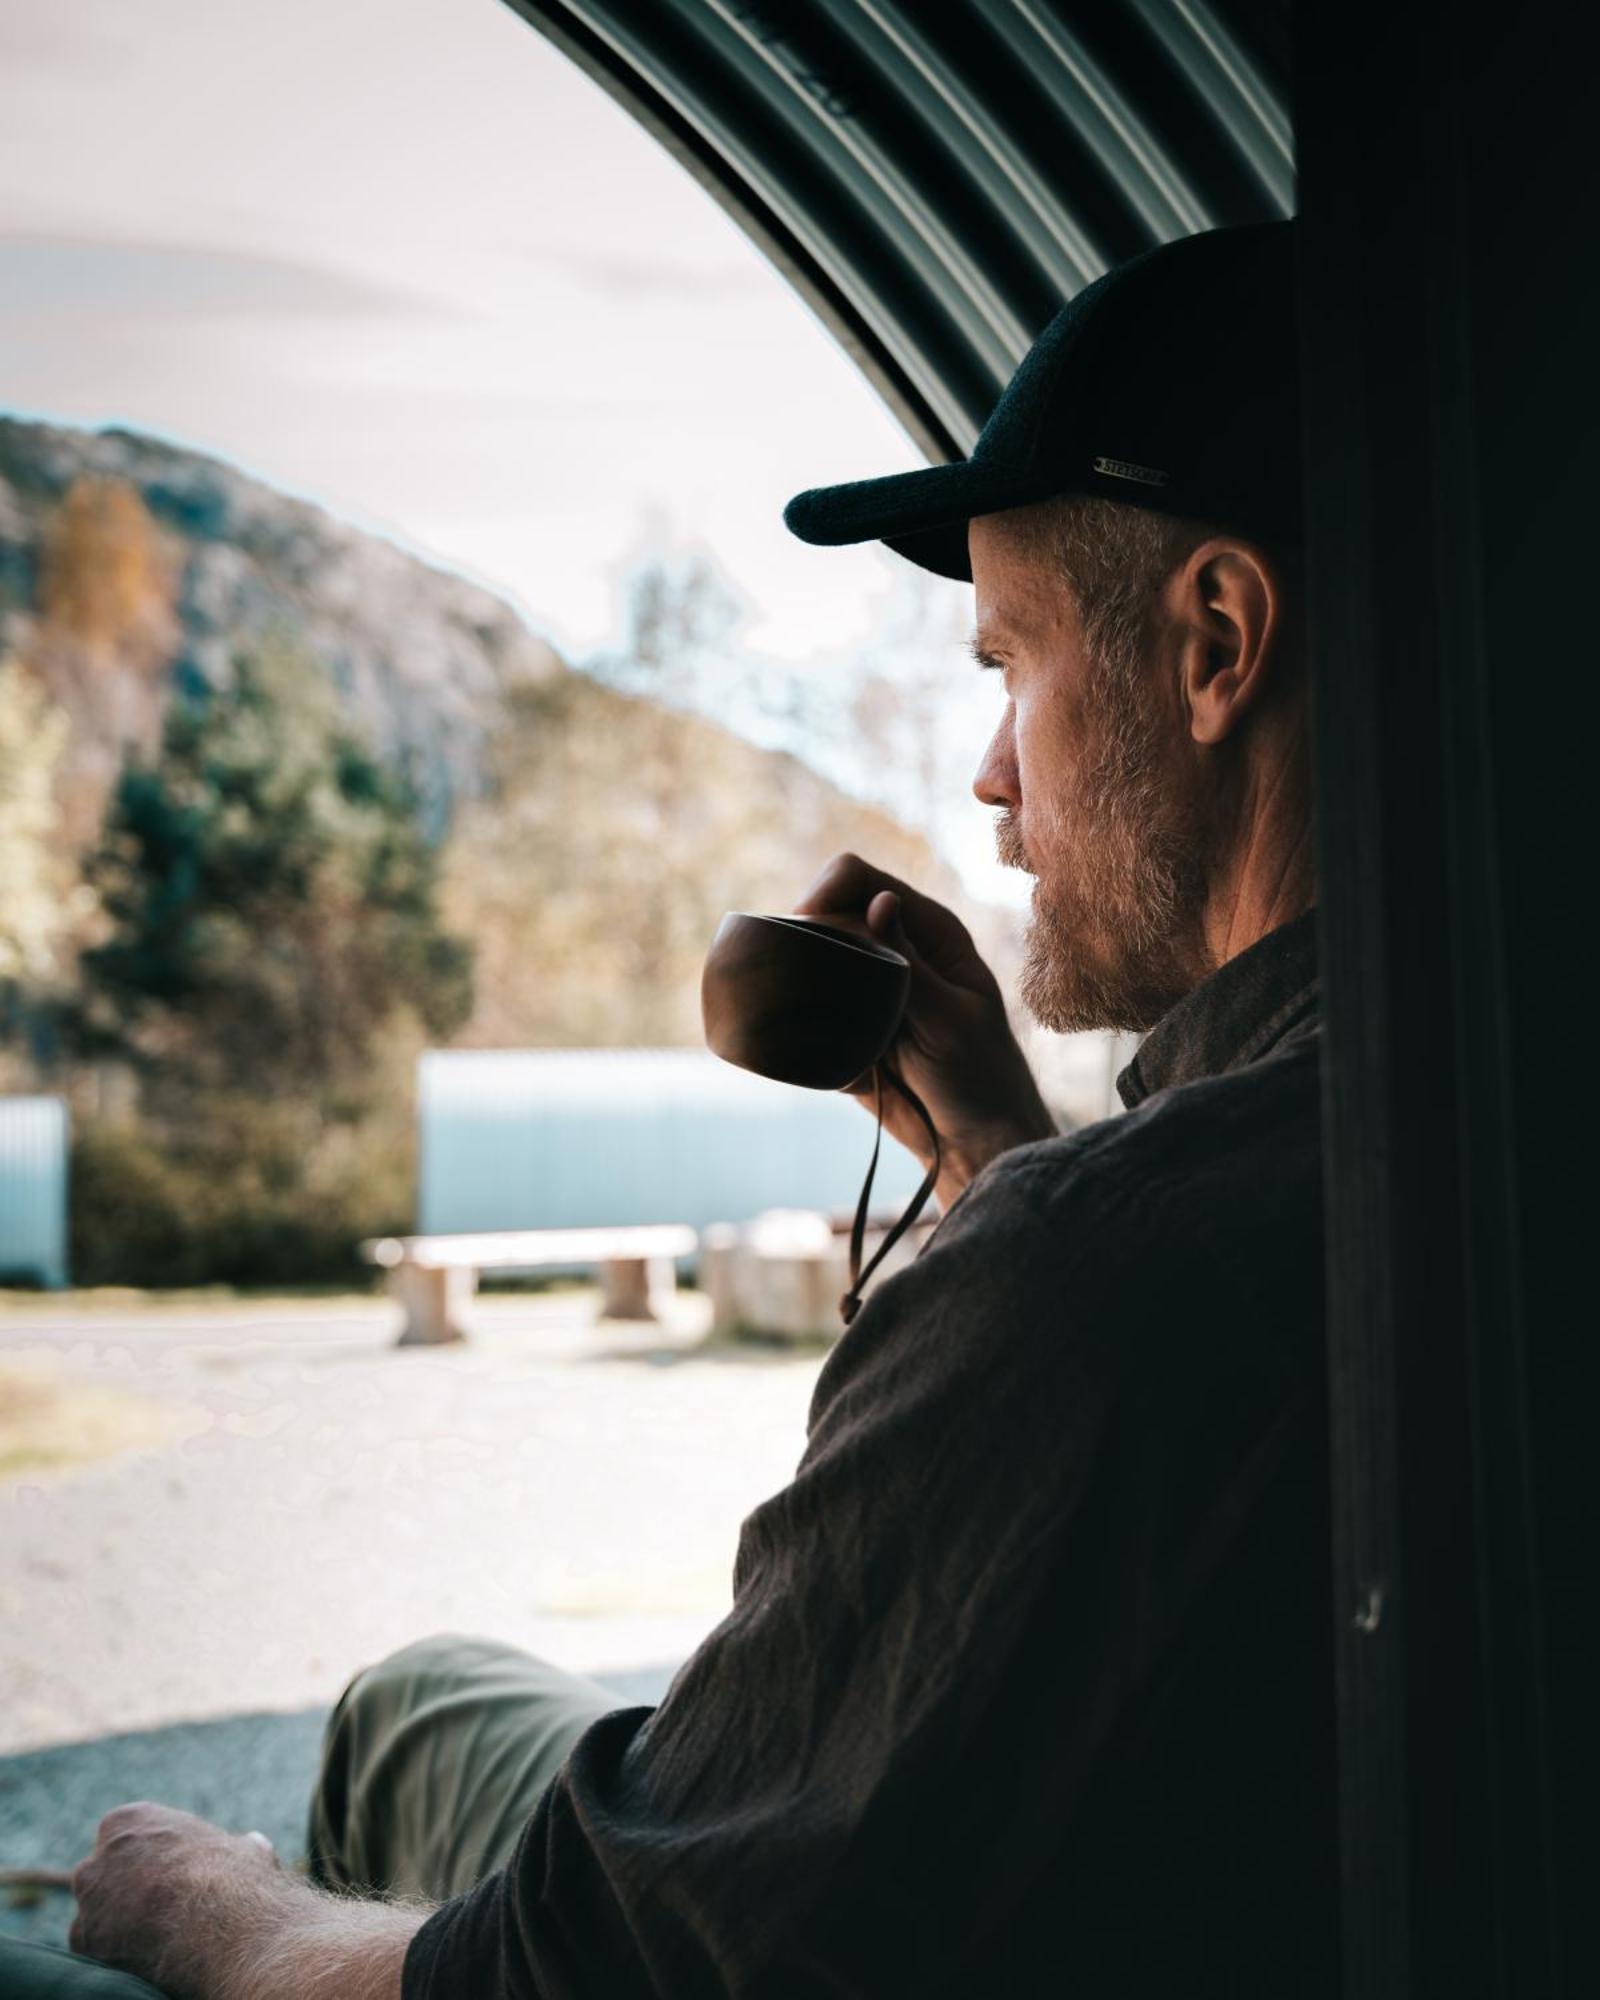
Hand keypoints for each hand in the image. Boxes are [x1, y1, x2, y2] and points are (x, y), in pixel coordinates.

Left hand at [71, 1802, 289, 1997]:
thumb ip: (232, 1847)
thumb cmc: (232, 1878)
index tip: (171, 1876)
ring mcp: (89, 1896)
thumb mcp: (242, 1848)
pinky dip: (114, 1953)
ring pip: (98, 1911)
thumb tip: (253, 1846)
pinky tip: (145, 1955)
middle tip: (159, 1909)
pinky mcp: (83, 1939)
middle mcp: (101, 1853)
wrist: (216, 1923)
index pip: (129, 1838)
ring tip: (155, 1936)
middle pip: (106, 1874)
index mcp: (131, 1820)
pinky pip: (93, 1947)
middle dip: (125, 1890)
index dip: (151, 1860)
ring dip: (117, 1922)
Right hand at [794, 853, 1054, 1207]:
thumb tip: (880, 901)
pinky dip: (805, 1031)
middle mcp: (892, 947)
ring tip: (825, 1028)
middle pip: (822, 914)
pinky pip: (805, 1013)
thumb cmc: (981, 1075)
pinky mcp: (845, 1025)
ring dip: (801, 988)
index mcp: (927, 930)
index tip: (806, 928)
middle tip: (814, 990)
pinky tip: (840, 1060)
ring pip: (807, 962)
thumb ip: (909, 963)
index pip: (857, 878)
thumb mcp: (950, 1020)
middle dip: (807, 945)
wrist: (972, 1141)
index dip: (824, 892)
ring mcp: (865, 986)